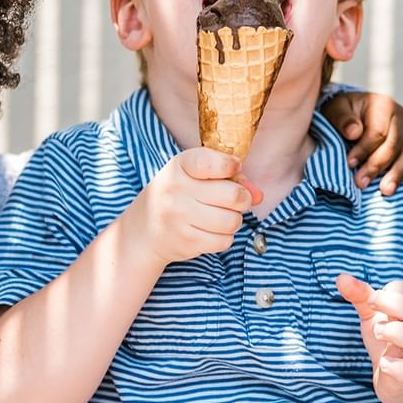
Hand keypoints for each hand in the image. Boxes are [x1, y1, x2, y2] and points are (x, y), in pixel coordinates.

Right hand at [121, 147, 261, 266]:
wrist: (143, 231)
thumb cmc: (177, 197)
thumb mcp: (195, 177)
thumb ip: (230, 178)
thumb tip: (259, 195)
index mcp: (179, 167)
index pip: (210, 162)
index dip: (230, 165)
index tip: (234, 168)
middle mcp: (176, 190)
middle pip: (233, 195)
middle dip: (242, 199)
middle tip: (234, 200)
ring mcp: (179, 217)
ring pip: (232, 221)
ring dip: (234, 220)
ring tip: (221, 217)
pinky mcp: (186, 241)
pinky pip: (224, 241)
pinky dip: (224, 237)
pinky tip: (211, 231)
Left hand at [320, 91, 402, 194]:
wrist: (353, 111)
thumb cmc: (343, 113)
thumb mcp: (336, 109)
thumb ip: (343, 119)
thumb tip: (354, 132)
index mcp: (383, 106)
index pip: (377, 132)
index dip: (364, 149)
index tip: (349, 164)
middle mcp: (400, 117)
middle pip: (394, 146)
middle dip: (377, 166)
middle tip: (361, 183)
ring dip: (398, 174)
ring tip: (386, 191)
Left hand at [336, 273, 402, 402]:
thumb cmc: (389, 344)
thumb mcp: (373, 317)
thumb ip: (361, 296)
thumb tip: (341, 277)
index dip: (393, 291)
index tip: (373, 299)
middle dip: (395, 306)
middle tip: (372, 310)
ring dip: (398, 333)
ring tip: (378, 333)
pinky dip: (399, 367)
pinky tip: (384, 363)